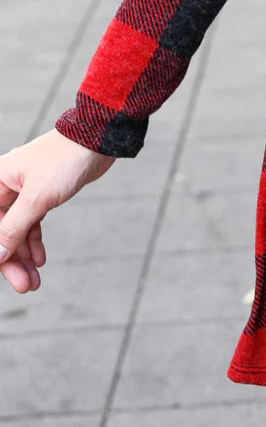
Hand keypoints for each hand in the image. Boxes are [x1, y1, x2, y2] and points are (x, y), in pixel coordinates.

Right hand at [0, 128, 115, 293]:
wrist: (97, 140)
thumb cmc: (64, 160)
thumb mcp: (37, 198)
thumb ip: (14, 228)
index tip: (6, 274)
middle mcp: (5, 187)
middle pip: (2, 232)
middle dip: (11, 261)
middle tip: (25, 286)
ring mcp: (23, 191)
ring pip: (17, 231)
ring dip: (24, 256)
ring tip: (34, 281)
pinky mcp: (41, 194)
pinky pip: (31, 224)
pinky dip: (34, 242)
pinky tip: (39, 260)